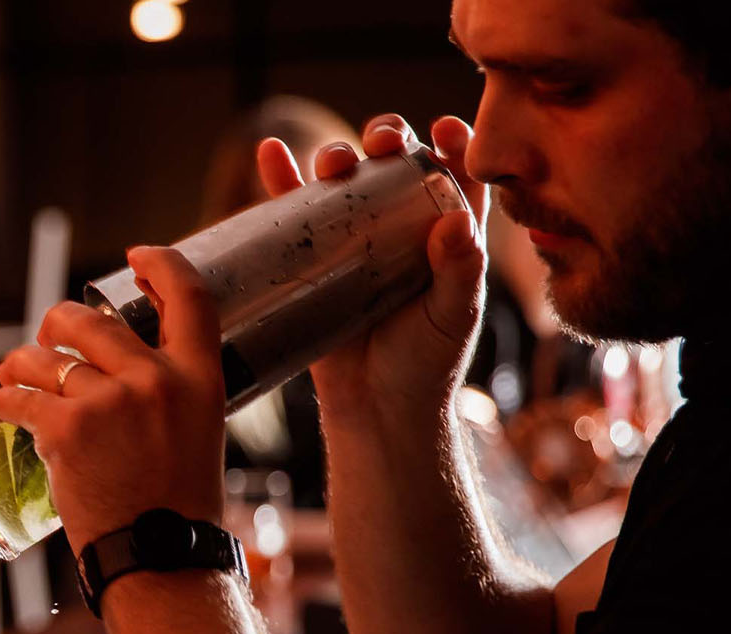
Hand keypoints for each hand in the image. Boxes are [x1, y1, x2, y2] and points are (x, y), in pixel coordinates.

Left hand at [0, 249, 227, 549]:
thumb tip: (127, 362)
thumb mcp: (199, 430)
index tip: (135, 258)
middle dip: (59, 323)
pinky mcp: (66, 429)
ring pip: (45, 358)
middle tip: (49, 337)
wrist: (159, 555)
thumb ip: (170, 388)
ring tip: (12, 373)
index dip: (160, 266)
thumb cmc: (178, 503)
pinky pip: (19, 399)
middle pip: (93, 320)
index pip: (189, 298)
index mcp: (199, 378)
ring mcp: (108, 402)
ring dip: (21, 363)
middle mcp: (155, 380)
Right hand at [257, 114, 489, 424]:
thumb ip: (459, 270)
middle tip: (382, 144)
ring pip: (346, 178)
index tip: (444, 130)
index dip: (453, 143)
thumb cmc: (426, 363)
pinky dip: (281, 176)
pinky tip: (270, 150)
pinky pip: (293, 209)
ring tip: (335, 162)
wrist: (375, 406)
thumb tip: (455, 220)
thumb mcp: (453, 316)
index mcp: (446, 234)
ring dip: (338, 155)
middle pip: (395, 162)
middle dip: (388, 139)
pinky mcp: (312, 256)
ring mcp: (355, 238)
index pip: (456, 174)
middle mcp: (402, 226)